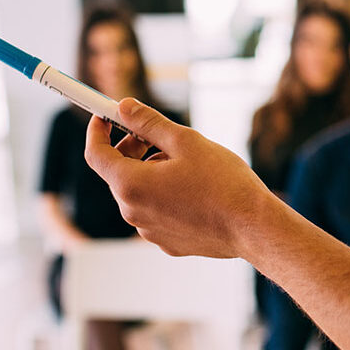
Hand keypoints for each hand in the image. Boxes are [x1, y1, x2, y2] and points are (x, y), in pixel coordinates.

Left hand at [84, 98, 278, 258]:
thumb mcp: (186, 141)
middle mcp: (133, 212)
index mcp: (131, 185)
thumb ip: (149, 123)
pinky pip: (156, 212)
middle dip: (130, 149)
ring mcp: (149, 232)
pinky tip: (196, 190)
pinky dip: (166, 195)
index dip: (96, 131)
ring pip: (139, 193)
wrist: (253, 228)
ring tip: (187, 164)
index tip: (104, 116)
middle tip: (154, 135)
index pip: (95, 154)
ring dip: (152, 172)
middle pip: (118, 173)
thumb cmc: (223, 184)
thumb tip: (124, 107)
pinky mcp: (167, 243)